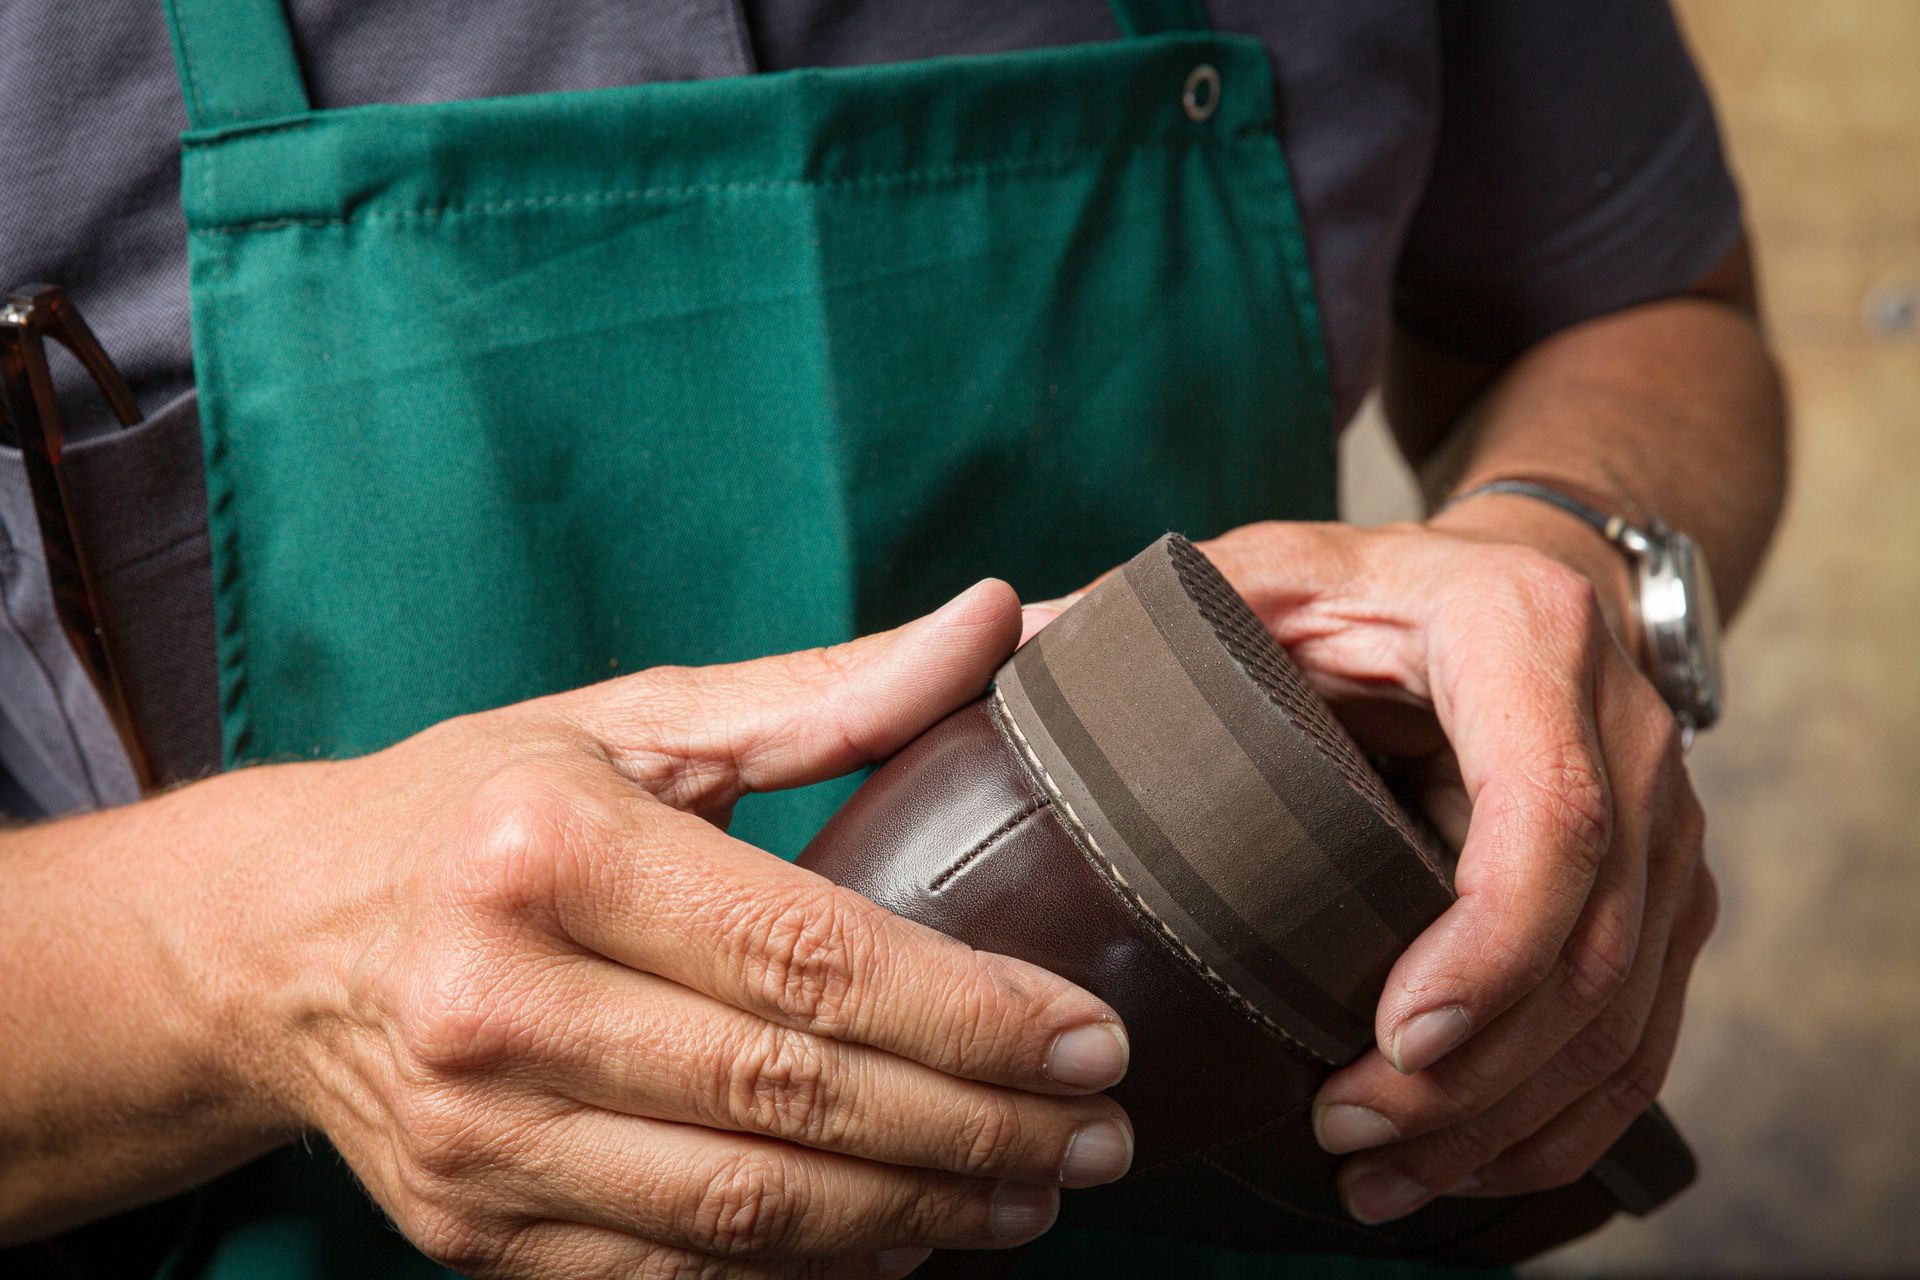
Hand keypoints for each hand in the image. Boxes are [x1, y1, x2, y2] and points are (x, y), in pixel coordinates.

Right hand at [230, 581, 1132, 1277]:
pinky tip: (905, 1236)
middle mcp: (496, 1001)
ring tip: (1035, 1191)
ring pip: (749, 1212)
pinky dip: (809, 1270)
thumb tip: (1005, 618)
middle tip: (1099, 1131)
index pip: (806, 955)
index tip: (1090, 1036)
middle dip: (977, 1126)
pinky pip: (677, 1276)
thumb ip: (831, 691)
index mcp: (546, 849)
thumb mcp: (640, 724)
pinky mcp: (468, 1231)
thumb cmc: (479, 807)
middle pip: (793, 1095)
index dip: (969, 1011)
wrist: (272, 939)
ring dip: (918, 1213)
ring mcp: (474, 1138)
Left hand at [1025, 517, 1714, 1223]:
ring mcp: (1665, 825)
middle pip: (1594, 944)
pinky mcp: (1666, 898)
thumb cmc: (1374, 587)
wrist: (1524, 584)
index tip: (1390, 1040)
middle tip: (1346, 1136)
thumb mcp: (1272, 570)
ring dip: (1506, 1119)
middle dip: (1474, 1073)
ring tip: (1378, 1179)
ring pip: (1622, 1014)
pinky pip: (1640, 1035)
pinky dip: (1552, 1118)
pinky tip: (1455, 1166)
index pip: (1550, 814)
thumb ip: (1154, 606)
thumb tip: (1004, 643)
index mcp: (1525, 637)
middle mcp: (1625, 735)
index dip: (1487, 946)